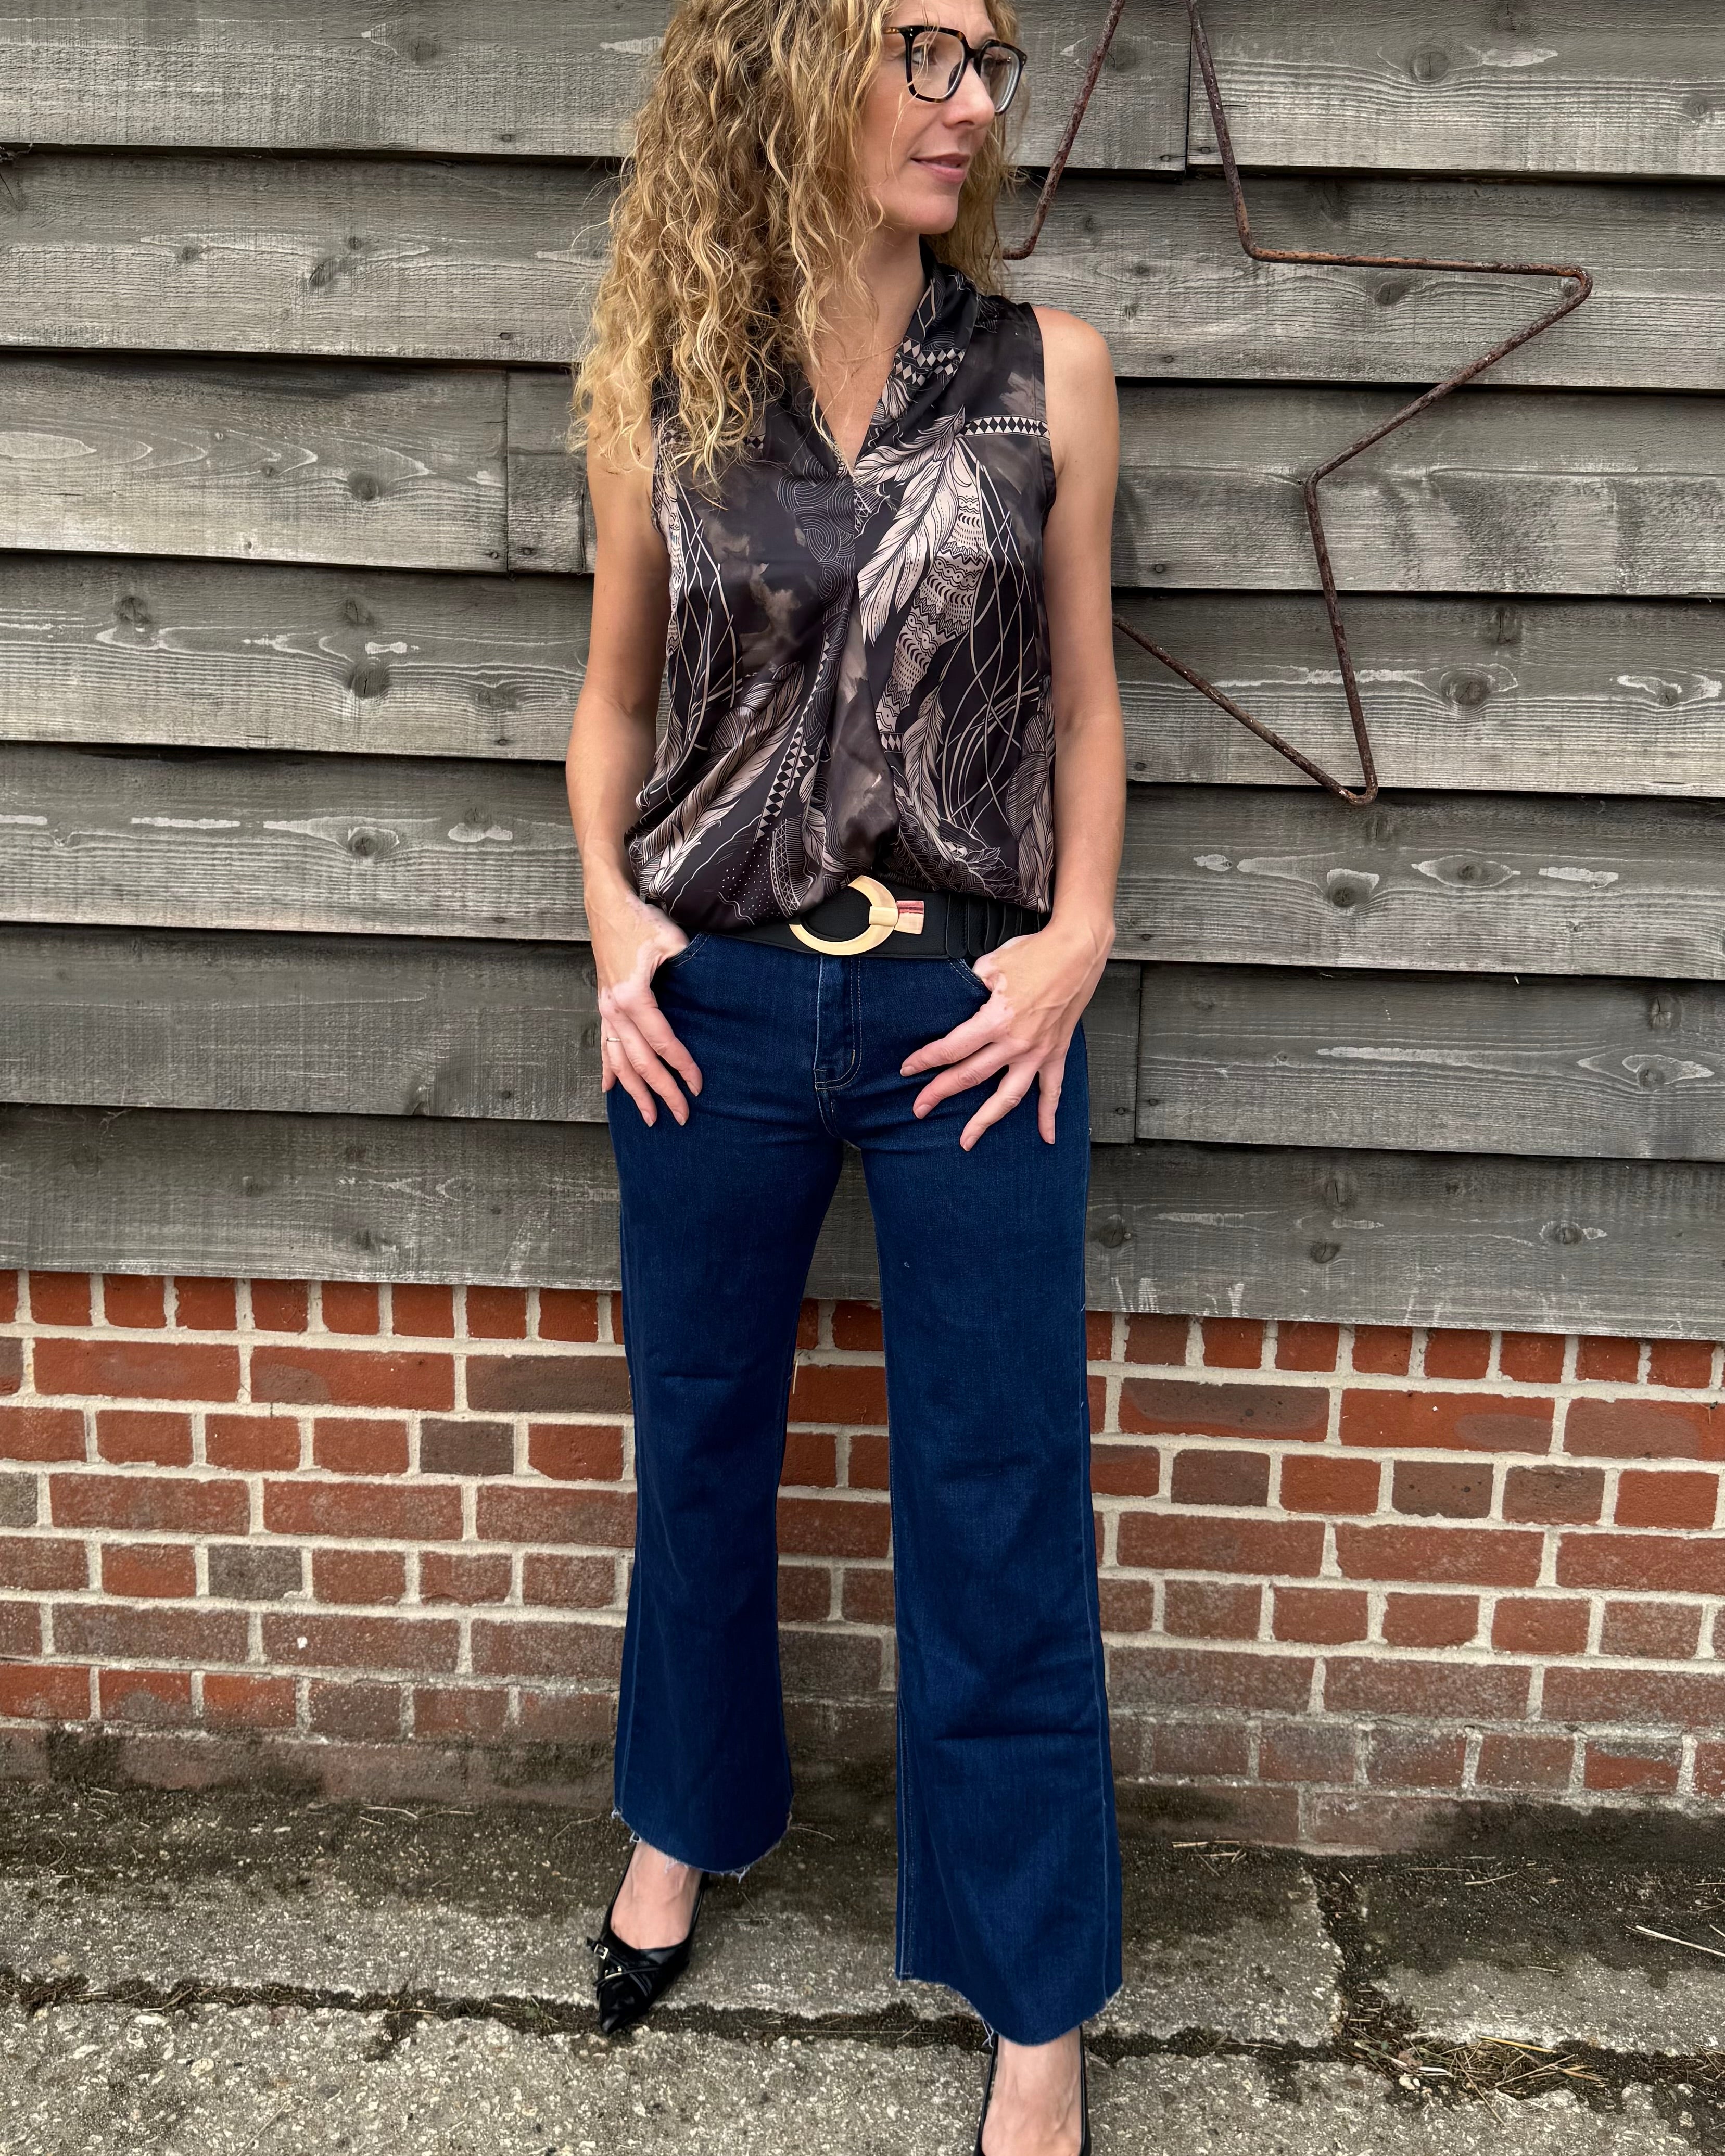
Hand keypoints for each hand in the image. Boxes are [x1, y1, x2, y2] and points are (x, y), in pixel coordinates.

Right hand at [589, 879, 703, 1126]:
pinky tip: (609, 1089)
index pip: (662, 1043)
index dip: (681, 1067)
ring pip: (619, 1060)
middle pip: (640, 1061)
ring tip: (648, 1116)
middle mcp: (615, 1009)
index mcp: (632, 998)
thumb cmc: (640, 920)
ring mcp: (606, 1009)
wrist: (607, 903)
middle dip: (660, 1092)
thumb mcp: (672, 942)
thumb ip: (691, 968)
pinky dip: (608, 1068)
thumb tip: (716, 991)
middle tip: (679, 1116)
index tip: (698, 1087)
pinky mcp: (604, 1004)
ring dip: (633, 1091)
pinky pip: (604, 1044)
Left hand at [900, 915, 1112, 1149]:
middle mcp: (1016, 1043)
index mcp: (996, 1020)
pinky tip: (1045, 1137)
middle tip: (918, 1108)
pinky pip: (1052, 1091)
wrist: (1078, 950)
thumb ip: (970, 987)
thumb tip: (957, 1001)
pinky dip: (1049, 1116)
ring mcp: (1038, 1052)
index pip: (951, 1048)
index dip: (925, 1060)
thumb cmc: (1035, 954)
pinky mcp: (1056, 1053)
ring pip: (1007, 1097)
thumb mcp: (991, 965)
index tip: (908, 1070)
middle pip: (970, 1076)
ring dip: (985, 1121)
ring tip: (967, 1140)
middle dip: (940, 1094)